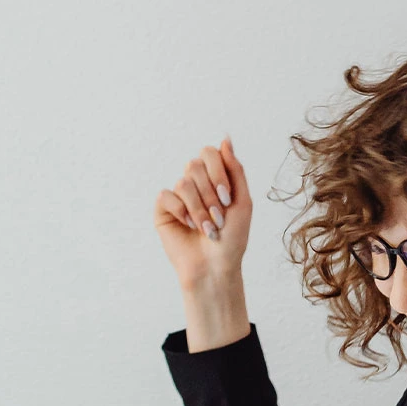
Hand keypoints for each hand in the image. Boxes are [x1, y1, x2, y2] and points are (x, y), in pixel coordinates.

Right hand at [154, 137, 253, 293]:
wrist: (216, 267)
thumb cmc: (233, 239)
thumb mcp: (243, 201)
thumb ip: (235, 169)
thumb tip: (225, 138)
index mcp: (214, 178)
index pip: (209, 153)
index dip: (217, 172)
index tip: (226, 198)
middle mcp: (195, 183)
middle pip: (194, 165)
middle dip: (209, 194)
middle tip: (218, 218)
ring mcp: (178, 196)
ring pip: (183, 183)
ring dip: (199, 209)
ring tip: (206, 228)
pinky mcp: (163, 210)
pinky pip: (167, 196)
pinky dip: (181, 212)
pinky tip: (188, 227)